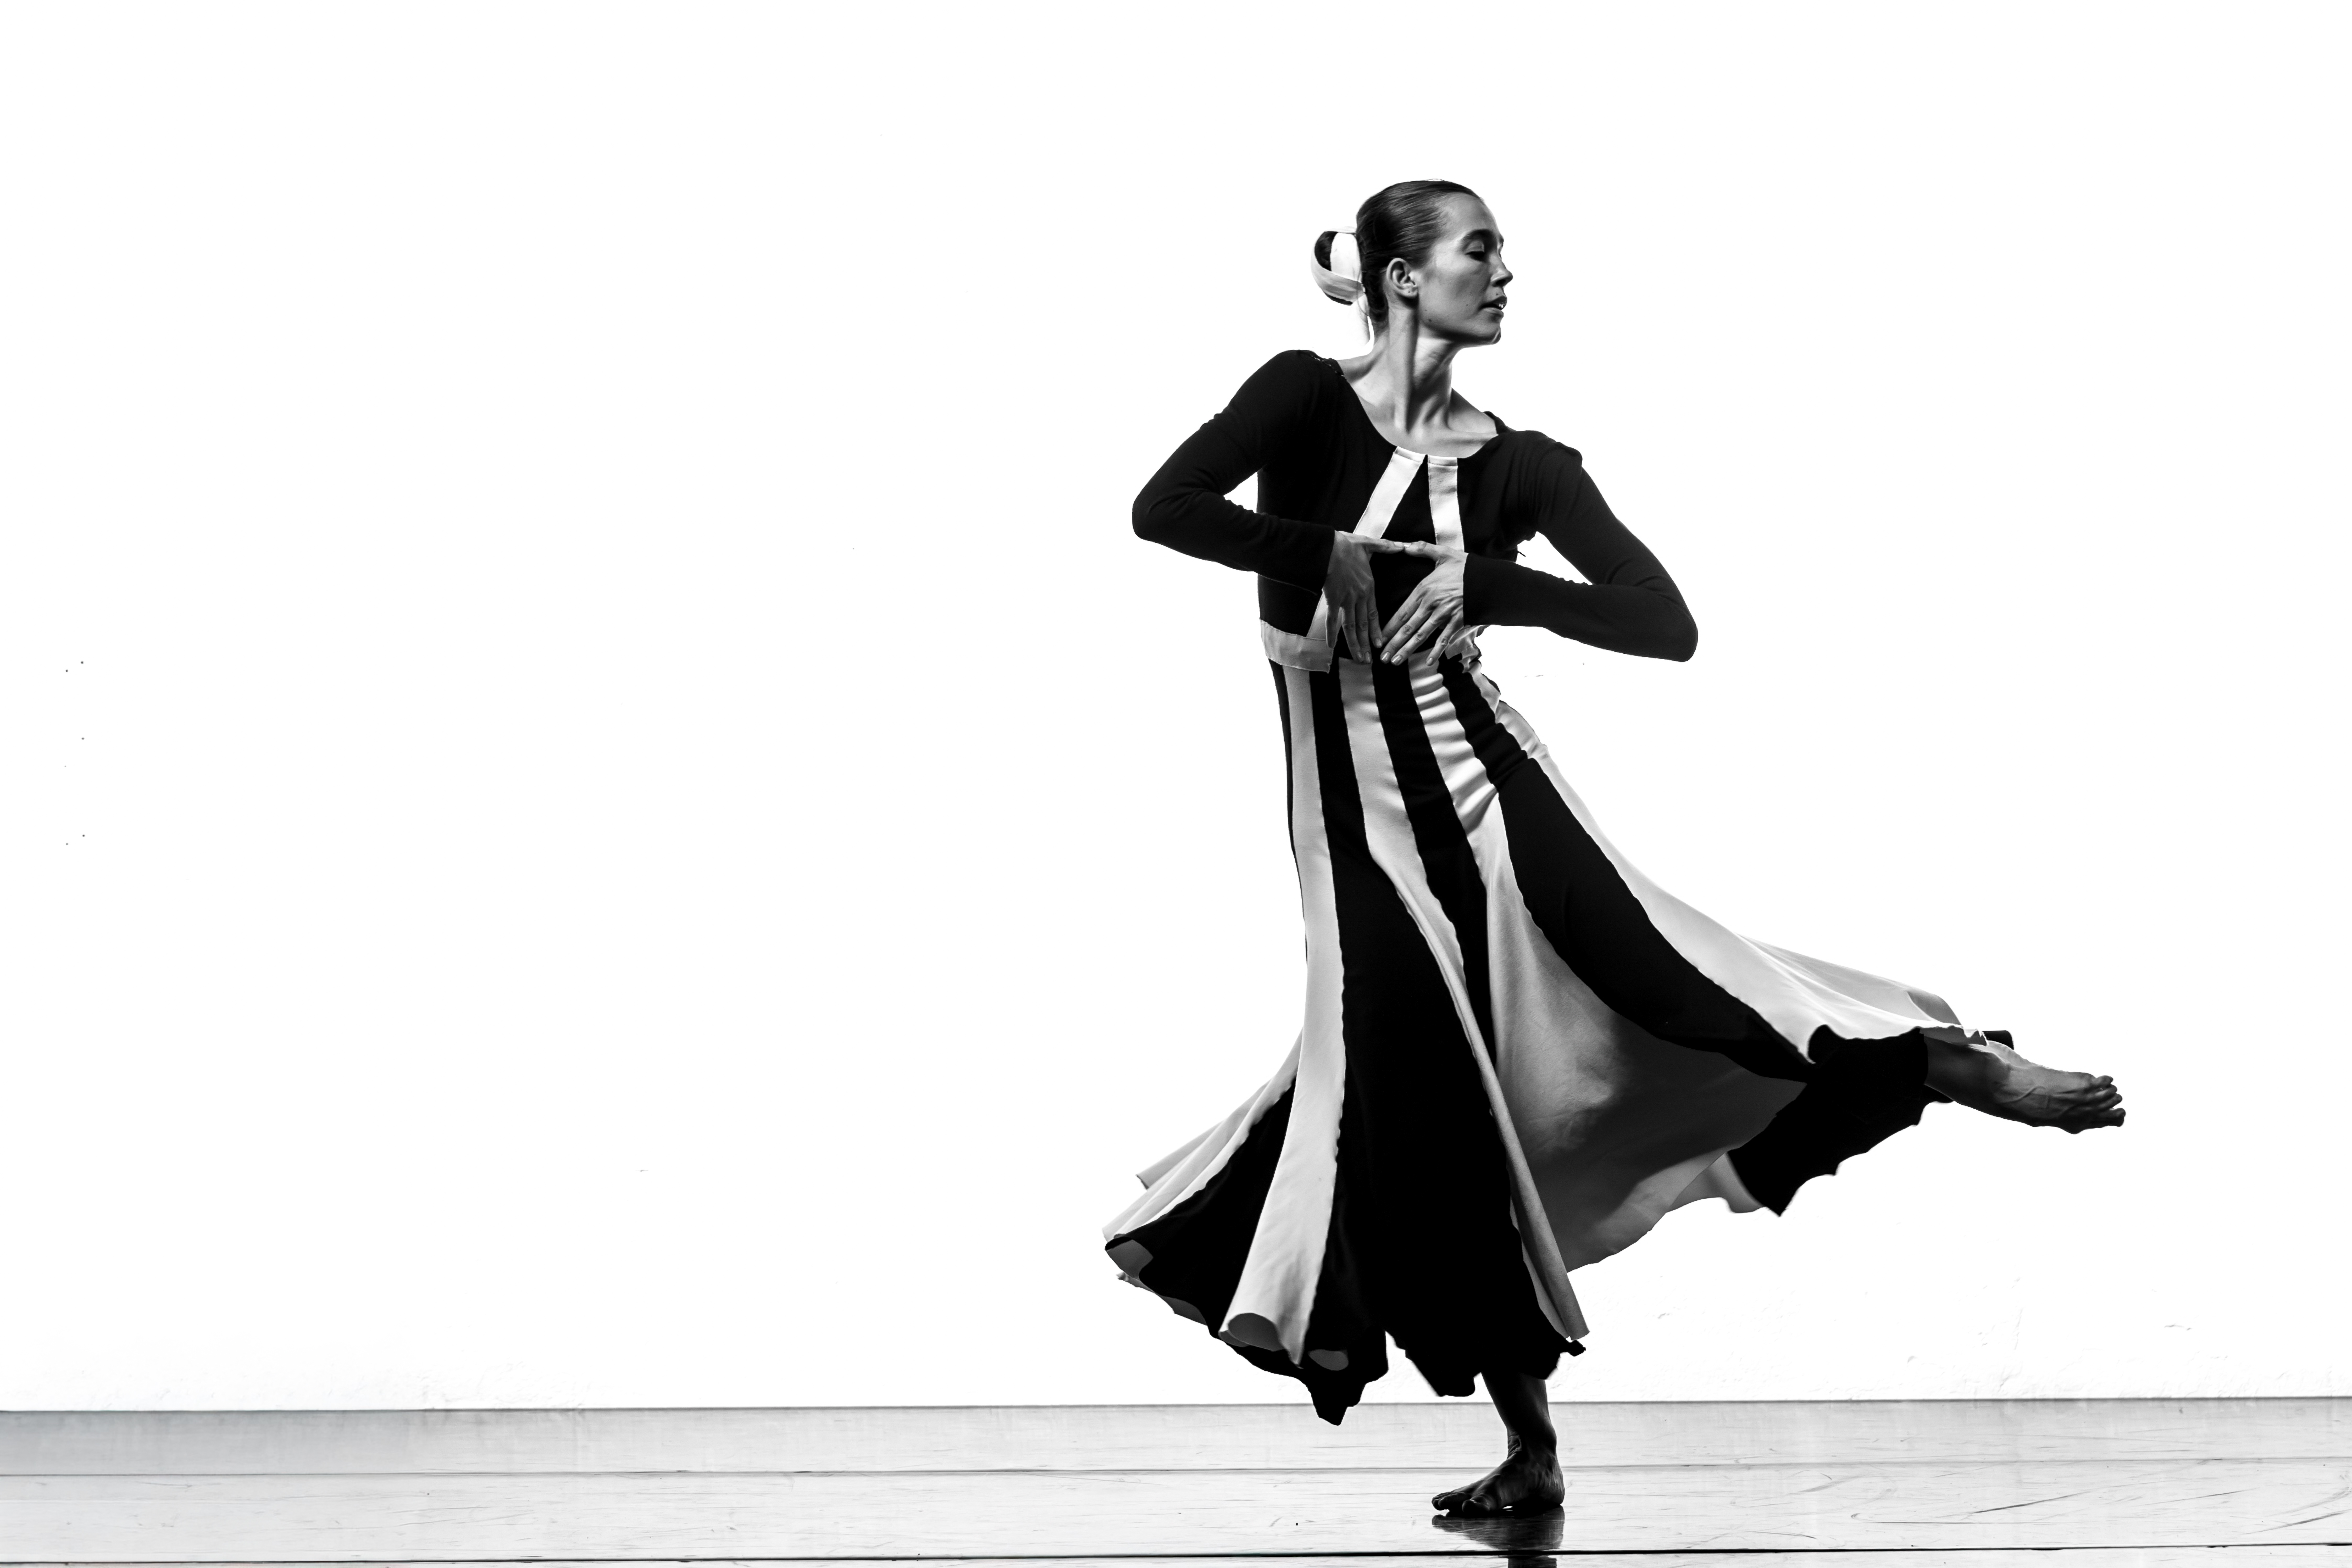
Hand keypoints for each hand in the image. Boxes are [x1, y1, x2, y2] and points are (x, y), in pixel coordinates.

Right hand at [1323, 531, 1416, 662]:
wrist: (1328, 547)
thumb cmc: (1346, 545)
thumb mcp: (1369, 544)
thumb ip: (1386, 547)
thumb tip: (1402, 544)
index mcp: (1368, 587)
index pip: (1375, 613)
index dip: (1377, 630)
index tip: (1380, 643)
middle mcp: (1360, 597)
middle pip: (1363, 625)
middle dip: (1366, 644)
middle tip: (1369, 660)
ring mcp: (1346, 600)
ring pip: (1351, 627)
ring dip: (1355, 645)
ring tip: (1359, 660)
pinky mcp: (1332, 599)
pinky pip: (1332, 620)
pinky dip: (1331, 634)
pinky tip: (1330, 646)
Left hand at [1379, 541, 1466, 663]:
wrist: (1489, 578)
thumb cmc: (1465, 567)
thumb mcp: (1443, 554)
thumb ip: (1422, 549)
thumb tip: (1404, 545)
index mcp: (1424, 590)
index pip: (1402, 612)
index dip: (1389, 627)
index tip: (1379, 638)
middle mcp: (1432, 605)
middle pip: (1408, 628)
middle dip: (1394, 644)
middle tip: (1382, 658)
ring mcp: (1445, 615)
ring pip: (1422, 636)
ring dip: (1408, 650)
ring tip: (1396, 662)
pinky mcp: (1458, 622)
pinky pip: (1444, 639)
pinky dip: (1436, 651)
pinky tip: (1428, 662)